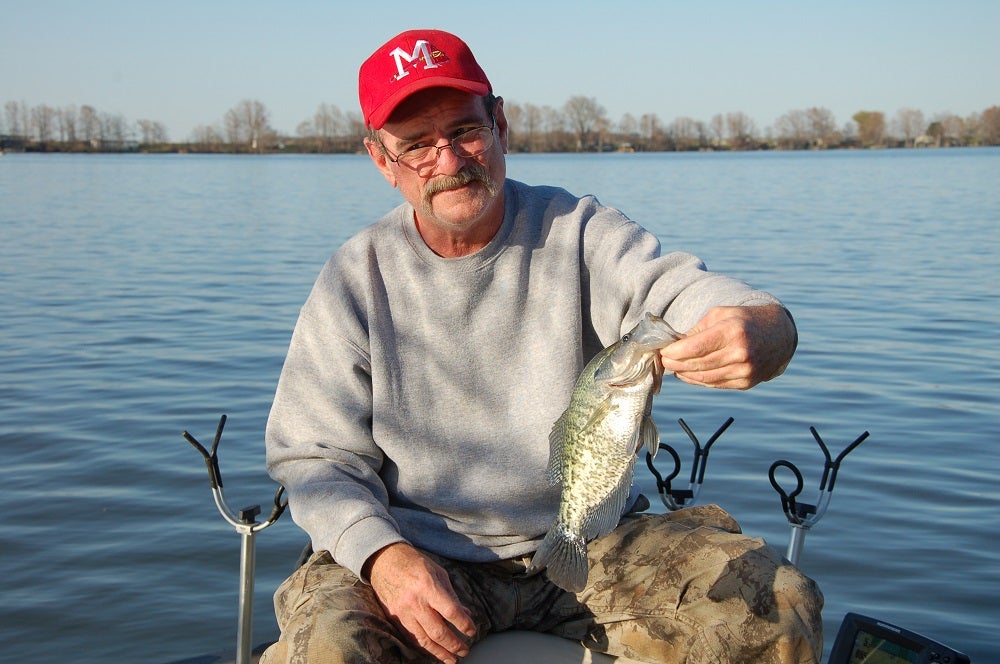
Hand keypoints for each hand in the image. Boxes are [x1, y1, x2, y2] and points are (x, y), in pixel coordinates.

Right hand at [366, 542, 476, 662]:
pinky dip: (425, 647)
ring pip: (424, 640)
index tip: (472, 631)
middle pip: (438, 631)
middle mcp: (415, 601)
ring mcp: (403, 612)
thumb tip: (465, 614)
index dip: (464, 624)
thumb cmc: (415, 563)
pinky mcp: (394, 617)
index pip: (451, 612)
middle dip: (454, 644)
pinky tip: (435, 651)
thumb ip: (451, 595)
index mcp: (428, 586)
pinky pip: (412, 637)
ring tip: (452, 659)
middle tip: (465, 650)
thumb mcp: (438, 572)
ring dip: (440, 652)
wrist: (384, 560)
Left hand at [660, 304, 795, 389]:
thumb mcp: (721, 314)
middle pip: (697, 364)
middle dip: (676, 364)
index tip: (663, 351)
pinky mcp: (747, 382)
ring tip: (673, 368)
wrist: (779, 334)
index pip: (695, 347)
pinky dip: (698, 381)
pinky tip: (688, 375)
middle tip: (664, 361)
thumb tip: (674, 344)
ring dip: (685, 374)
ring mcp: (745, 371)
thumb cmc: (745, 320)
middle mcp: (740, 353)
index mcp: (732, 331)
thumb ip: (697, 329)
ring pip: (705, 378)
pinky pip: (715, 384)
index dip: (675, 352)